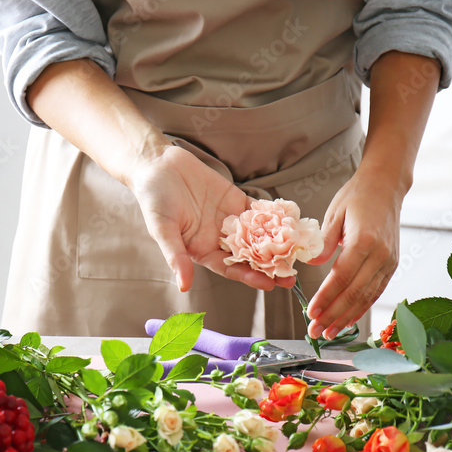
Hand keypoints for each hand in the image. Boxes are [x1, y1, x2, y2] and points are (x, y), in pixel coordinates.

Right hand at [127, 145, 297, 292]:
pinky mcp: (237, 200)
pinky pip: (258, 211)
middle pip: (250, 257)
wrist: (157, 165)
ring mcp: (230, 220)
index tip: (270, 284)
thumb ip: (174, 256)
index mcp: (202, 251)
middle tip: (293, 275)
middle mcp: (219, 239)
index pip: (231, 269)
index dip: (250, 277)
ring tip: (298, 251)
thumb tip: (183, 286)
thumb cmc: (153, 199)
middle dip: (270, 266)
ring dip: (278, 244)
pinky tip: (291, 221)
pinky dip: (274, 216)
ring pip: (258, 236)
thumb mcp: (162, 229)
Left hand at [304, 169, 403, 339]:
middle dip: (333, 315)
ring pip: (367, 298)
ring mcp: (389, 261)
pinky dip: (361, 308)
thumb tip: (310, 265)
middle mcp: (380, 254)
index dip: (325, 298)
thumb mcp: (334, 214)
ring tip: (329, 332)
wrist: (386, 186)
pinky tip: (348, 320)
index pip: (341, 278)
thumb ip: (323, 242)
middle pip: (354, 293)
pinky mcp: (392, 265)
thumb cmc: (358, 195)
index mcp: (364, 240)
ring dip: (346, 317)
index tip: (310, 313)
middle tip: (315, 330)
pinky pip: (376, 292)